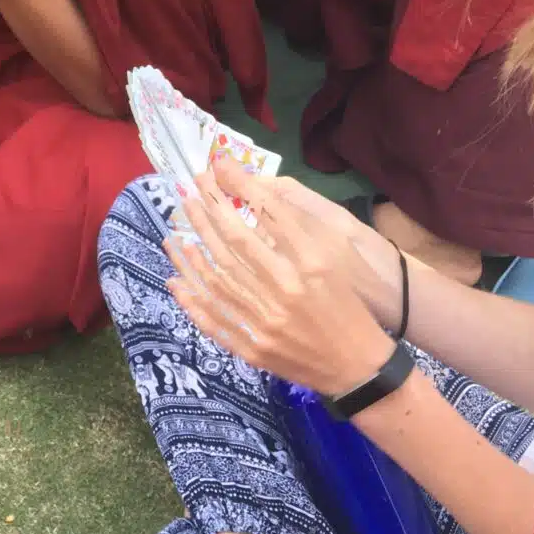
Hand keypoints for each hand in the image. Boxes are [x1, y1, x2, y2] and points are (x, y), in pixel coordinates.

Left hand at [166, 169, 395, 395]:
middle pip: (235, 240)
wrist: (358, 368)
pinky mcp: (253, 349)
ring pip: (216, 277)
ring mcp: (266, 322)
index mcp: (310, 264)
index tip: (218, 165)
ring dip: (191, 251)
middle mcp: (285, 290)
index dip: (239, 185)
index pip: (267, 213)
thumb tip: (254, 195)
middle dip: (208, 209)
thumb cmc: (346, 307)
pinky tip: (175, 280)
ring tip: (175, 229)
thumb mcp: (330, 262)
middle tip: (190, 187)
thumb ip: (293, 231)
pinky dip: (191, 299)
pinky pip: (213, 320)